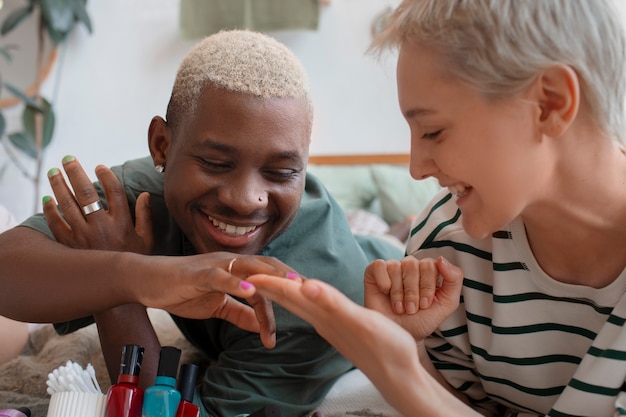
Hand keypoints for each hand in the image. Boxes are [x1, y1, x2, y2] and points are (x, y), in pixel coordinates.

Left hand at [43, 156, 151, 253]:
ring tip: (54, 172)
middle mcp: (101, 227)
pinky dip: (50, 211)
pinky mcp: (70, 246)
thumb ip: (146, 216)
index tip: (99, 167)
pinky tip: (48, 200)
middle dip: (75, 173)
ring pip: (68, 205)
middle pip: (86, 194)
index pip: (113, 192)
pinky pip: (56, 225)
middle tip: (68, 159)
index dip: (106, 176)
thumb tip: (145, 195)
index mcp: (121, 223)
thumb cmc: (134, 262)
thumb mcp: (147, 239)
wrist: (116, 287)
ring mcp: (83, 236)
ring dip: (59, 186)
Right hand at [134, 253, 300, 348]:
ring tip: (290, 285)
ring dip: (271, 276)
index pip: (267, 281)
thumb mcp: (216, 305)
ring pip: (249, 266)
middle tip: (310, 291)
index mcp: (236, 270)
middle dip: (289, 277)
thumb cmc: (181, 289)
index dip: (283, 295)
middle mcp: (230, 262)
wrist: (147, 282)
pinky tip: (250, 289)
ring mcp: (215, 266)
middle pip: (267, 266)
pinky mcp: (198, 273)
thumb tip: (262, 325)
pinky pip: (220, 276)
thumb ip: (239, 313)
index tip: (299, 310)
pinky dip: (236, 282)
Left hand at [245, 274, 427, 413]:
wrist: (400, 377)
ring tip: (269, 284)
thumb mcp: (360, 322)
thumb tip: (306, 285)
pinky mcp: (343, 331)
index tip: (247, 272)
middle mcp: (324, 321)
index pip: (291, 294)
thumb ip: (333, 304)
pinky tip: (308, 301)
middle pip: (291, 300)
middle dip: (270, 286)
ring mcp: (333, 327)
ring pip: (301, 306)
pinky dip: (305, 302)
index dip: (270, 282)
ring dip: (284, 293)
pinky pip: (315, 312)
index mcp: (325, 315)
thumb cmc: (386, 349)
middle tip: (248, 274)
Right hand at [364, 256, 462, 339]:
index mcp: (428, 270)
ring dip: (398, 293)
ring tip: (399, 308)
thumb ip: (454, 280)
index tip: (425, 305)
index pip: (430, 265)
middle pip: (413, 265)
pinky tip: (385, 293)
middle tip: (411, 309)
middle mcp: (410, 266)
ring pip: (396, 267)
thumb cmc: (422, 320)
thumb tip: (442, 259)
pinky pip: (379, 266)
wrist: (400, 335)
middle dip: (413, 292)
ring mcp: (391, 267)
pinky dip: (384, 282)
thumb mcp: (446, 304)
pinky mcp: (374, 271)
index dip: (427, 287)